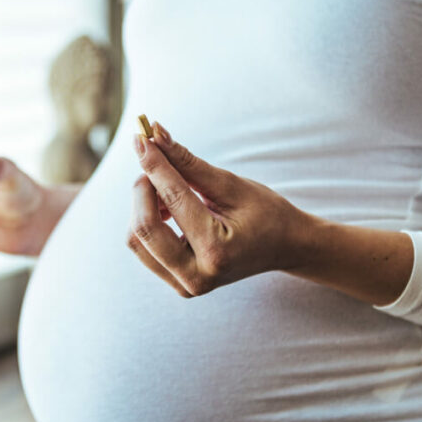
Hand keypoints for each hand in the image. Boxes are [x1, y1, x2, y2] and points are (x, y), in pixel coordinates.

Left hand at [127, 123, 314, 297]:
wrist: (284, 247)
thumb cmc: (265, 213)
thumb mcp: (230, 184)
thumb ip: (188, 162)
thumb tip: (155, 135)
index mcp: (216, 252)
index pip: (173, 200)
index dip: (154, 165)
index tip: (141, 138)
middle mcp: (197, 277)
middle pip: (143, 228)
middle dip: (143, 188)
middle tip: (156, 163)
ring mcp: (185, 286)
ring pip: (136, 240)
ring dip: (143, 206)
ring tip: (168, 190)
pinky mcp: (177, 285)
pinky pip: (144, 249)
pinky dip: (147, 222)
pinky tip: (169, 209)